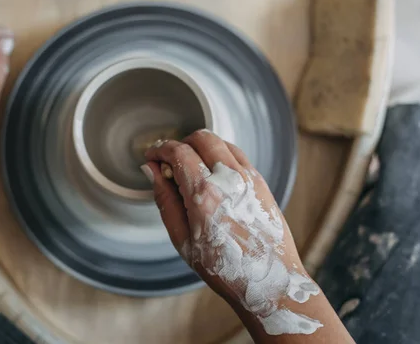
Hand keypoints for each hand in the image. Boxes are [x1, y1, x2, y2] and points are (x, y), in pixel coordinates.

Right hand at [143, 130, 323, 335]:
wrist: (268, 282)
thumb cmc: (223, 268)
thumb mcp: (182, 239)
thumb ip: (164, 199)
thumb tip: (151, 171)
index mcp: (204, 195)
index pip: (178, 152)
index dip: (160, 149)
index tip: (152, 156)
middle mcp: (229, 179)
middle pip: (201, 137)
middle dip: (181, 142)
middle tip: (169, 160)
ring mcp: (249, 178)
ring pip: (221, 142)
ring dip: (201, 147)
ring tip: (191, 168)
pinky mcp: (261, 183)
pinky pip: (237, 155)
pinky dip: (220, 155)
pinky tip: (212, 175)